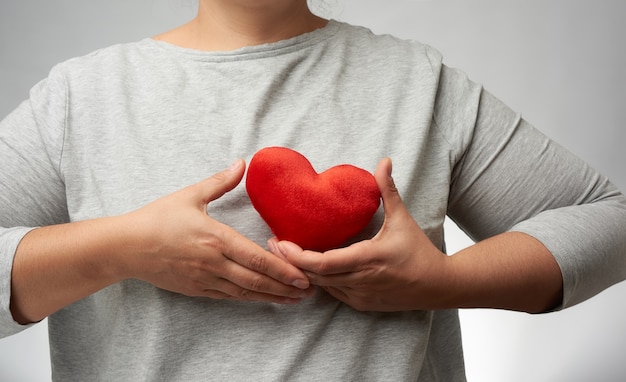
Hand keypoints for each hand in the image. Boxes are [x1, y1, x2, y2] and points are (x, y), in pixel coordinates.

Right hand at [121, 159, 313, 303]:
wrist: (125, 247)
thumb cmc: (157, 219)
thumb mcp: (190, 195)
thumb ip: (220, 182)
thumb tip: (242, 163)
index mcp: (215, 238)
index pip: (256, 258)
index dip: (283, 270)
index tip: (303, 276)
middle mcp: (213, 263)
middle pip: (256, 280)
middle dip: (285, 287)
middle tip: (309, 291)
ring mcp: (204, 279)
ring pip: (244, 292)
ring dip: (271, 297)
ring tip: (293, 300)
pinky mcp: (196, 290)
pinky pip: (227, 297)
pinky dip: (248, 299)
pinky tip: (262, 299)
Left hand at [269, 158, 451, 311]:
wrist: (438, 286)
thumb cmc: (419, 251)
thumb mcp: (402, 219)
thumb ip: (388, 190)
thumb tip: (384, 161)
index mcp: (369, 259)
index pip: (323, 264)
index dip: (298, 256)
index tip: (280, 242)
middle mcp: (361, 281)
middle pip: (314, 277)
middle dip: (290, 262)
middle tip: (272, 244)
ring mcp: (360, 296)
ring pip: (320, 288)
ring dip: (300, 273)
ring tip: (282, 254)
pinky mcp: (361, 304)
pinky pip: (332, 293)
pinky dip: (318, 282)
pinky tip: (305, 269)